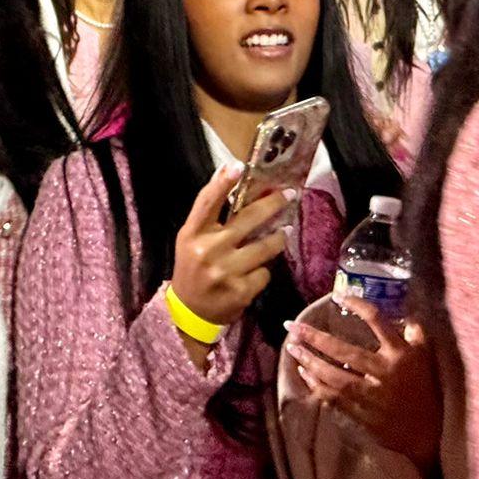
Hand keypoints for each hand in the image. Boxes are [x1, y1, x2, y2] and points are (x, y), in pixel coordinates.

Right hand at [169, 165, 291, 330]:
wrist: (189, 313)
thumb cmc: (192, 268)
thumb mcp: (191, 239)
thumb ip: (209, 214)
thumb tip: (230, 174)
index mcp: (192, 234)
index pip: (207, 203)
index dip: (223, 183)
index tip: (239, 165)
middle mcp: (208, 250)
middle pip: (247, 219)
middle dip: (273, 203)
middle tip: (289, 194)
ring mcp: (226, 271)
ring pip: (265, 246)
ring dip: (278, 238)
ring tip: (283, 233)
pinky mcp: (241, 291)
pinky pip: (265, 272)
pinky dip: (263, 269)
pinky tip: (257, 271)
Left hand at [287, 299, 442, 469]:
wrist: (428, 434)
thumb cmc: (426, 390)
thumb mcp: (426, 357)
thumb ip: (415, 333)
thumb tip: (405, 313)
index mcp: (400, 353)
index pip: (377, 320)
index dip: (356, 305)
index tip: (337, 295)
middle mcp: (383, 372)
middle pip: (344, 351)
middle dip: (315, 338)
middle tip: (292, 326)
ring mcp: (371, 395)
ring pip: (334, 377)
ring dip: (310, 362)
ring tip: (292, 348)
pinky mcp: (362, 414)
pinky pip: (334, 398)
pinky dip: (317, 385)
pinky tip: (305, 373)